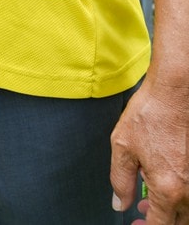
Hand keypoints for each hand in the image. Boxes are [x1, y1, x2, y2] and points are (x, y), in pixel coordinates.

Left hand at [111, 74, 188, 221]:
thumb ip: (120, 180)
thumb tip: (120, 203)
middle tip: (142, 211)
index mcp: (169, 189)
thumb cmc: (151, 112)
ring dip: (171, 211)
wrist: (176, 91)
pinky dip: (180, 196)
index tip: (136, 224)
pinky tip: (166, 183)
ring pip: (187, 211)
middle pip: (178, 223)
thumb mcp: (123, 146)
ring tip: (151, 198)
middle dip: (160, 221)